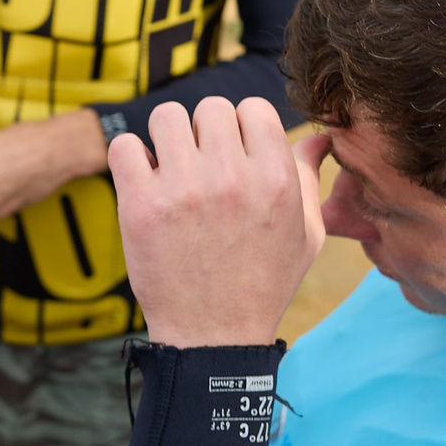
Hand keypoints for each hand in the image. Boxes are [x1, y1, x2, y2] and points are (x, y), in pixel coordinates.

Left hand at [110, 98, 324, 347]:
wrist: (214, 336)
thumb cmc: (264, 284)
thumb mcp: (307, 235)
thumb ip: (309, 178)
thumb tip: (321, 137)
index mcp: (276, 180)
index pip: (254, 108)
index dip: (243, 127)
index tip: (234, 154)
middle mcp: (232, 178)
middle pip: (210, 108)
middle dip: (204, 133)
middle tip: (201, 167)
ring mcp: (184, 189)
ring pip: (166, 116)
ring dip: (166, 139)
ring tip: (171, 170)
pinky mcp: (141, 206)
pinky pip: (125, 146)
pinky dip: (130, 159)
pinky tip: (144, 183)